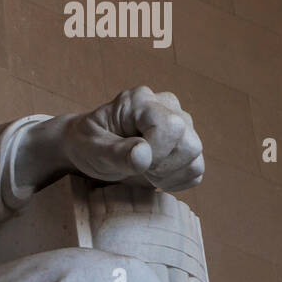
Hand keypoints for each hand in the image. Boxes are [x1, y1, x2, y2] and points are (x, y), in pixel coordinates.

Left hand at [61, 86, 204, 191]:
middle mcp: (166, 107)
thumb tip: (144, 155)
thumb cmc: (86, 144)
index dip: (156, 151)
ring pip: (195, 156)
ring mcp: (180, 125)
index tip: (131, 161)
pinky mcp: (184, 144)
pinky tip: (154, 178)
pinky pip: (196, 170)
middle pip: (189, 143)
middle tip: (136, 168)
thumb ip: (115, 152)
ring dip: (170, 175)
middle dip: (162, 166)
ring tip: (143, 172)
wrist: (85, 149)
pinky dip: (177, 181)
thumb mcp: (90, 149)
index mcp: (140, 101)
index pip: (170, 126)